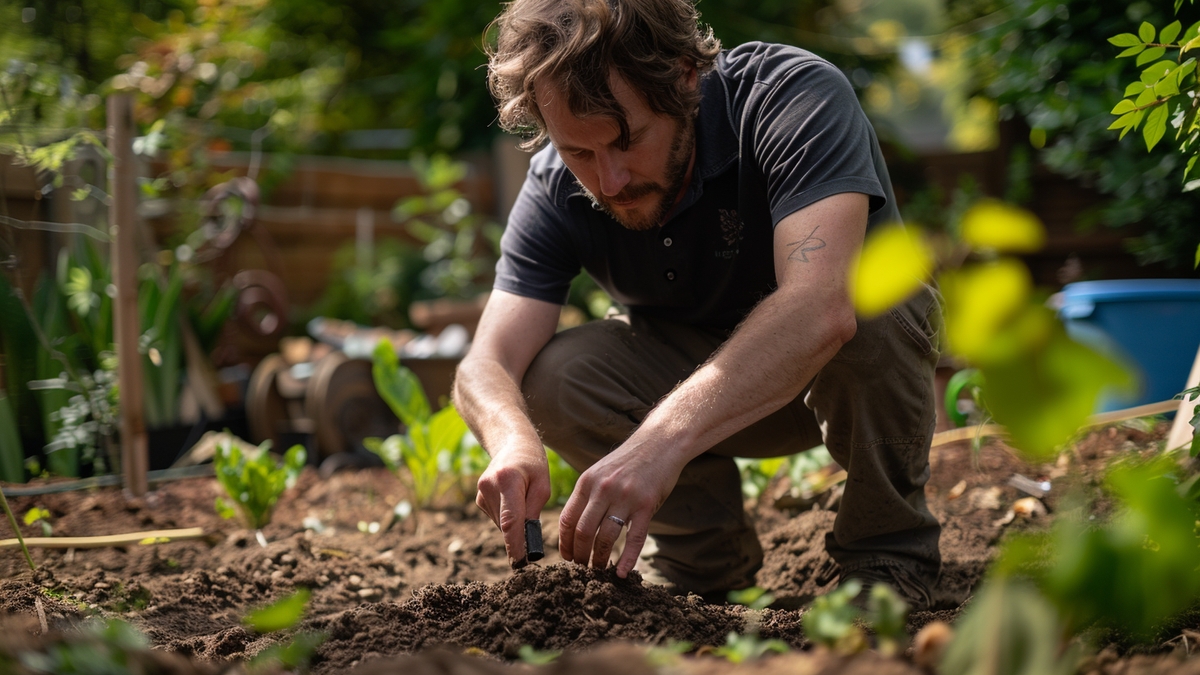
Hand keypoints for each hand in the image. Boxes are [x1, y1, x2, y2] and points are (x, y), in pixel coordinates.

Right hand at [475, 447, 550, 567]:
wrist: (511, 443)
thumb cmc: (533, 463)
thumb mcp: (543, 485)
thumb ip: (534, 511)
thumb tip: (527, 540)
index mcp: (507, 480)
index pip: (510, 520)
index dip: (515, 544)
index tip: (520, 563)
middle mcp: (489, 486)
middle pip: (506, 524)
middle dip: (520, 536)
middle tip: (534, 533)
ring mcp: (481, 492)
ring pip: (501, 523)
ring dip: (515, 524)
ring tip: (524, 500)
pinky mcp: (479, 498)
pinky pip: (497, 518)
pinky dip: (508, 517)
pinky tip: (513, 500)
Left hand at [558, 441, 683, 577]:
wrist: (660, 443)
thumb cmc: (629, 461)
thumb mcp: (600, 471)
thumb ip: (587, 494)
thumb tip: (573, 525)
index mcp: (587, 482)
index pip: (568, 519)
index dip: (565, 543)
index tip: (567, 557)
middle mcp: (603, 489)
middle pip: (583, 531)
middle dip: (580, 555)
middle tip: (582, 568)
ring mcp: (625, 497)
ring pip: (605, 537)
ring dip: (600, 559)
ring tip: (599, 570)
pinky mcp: (646, 505)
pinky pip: (634, 538)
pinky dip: (627, 559)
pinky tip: (622, 573)